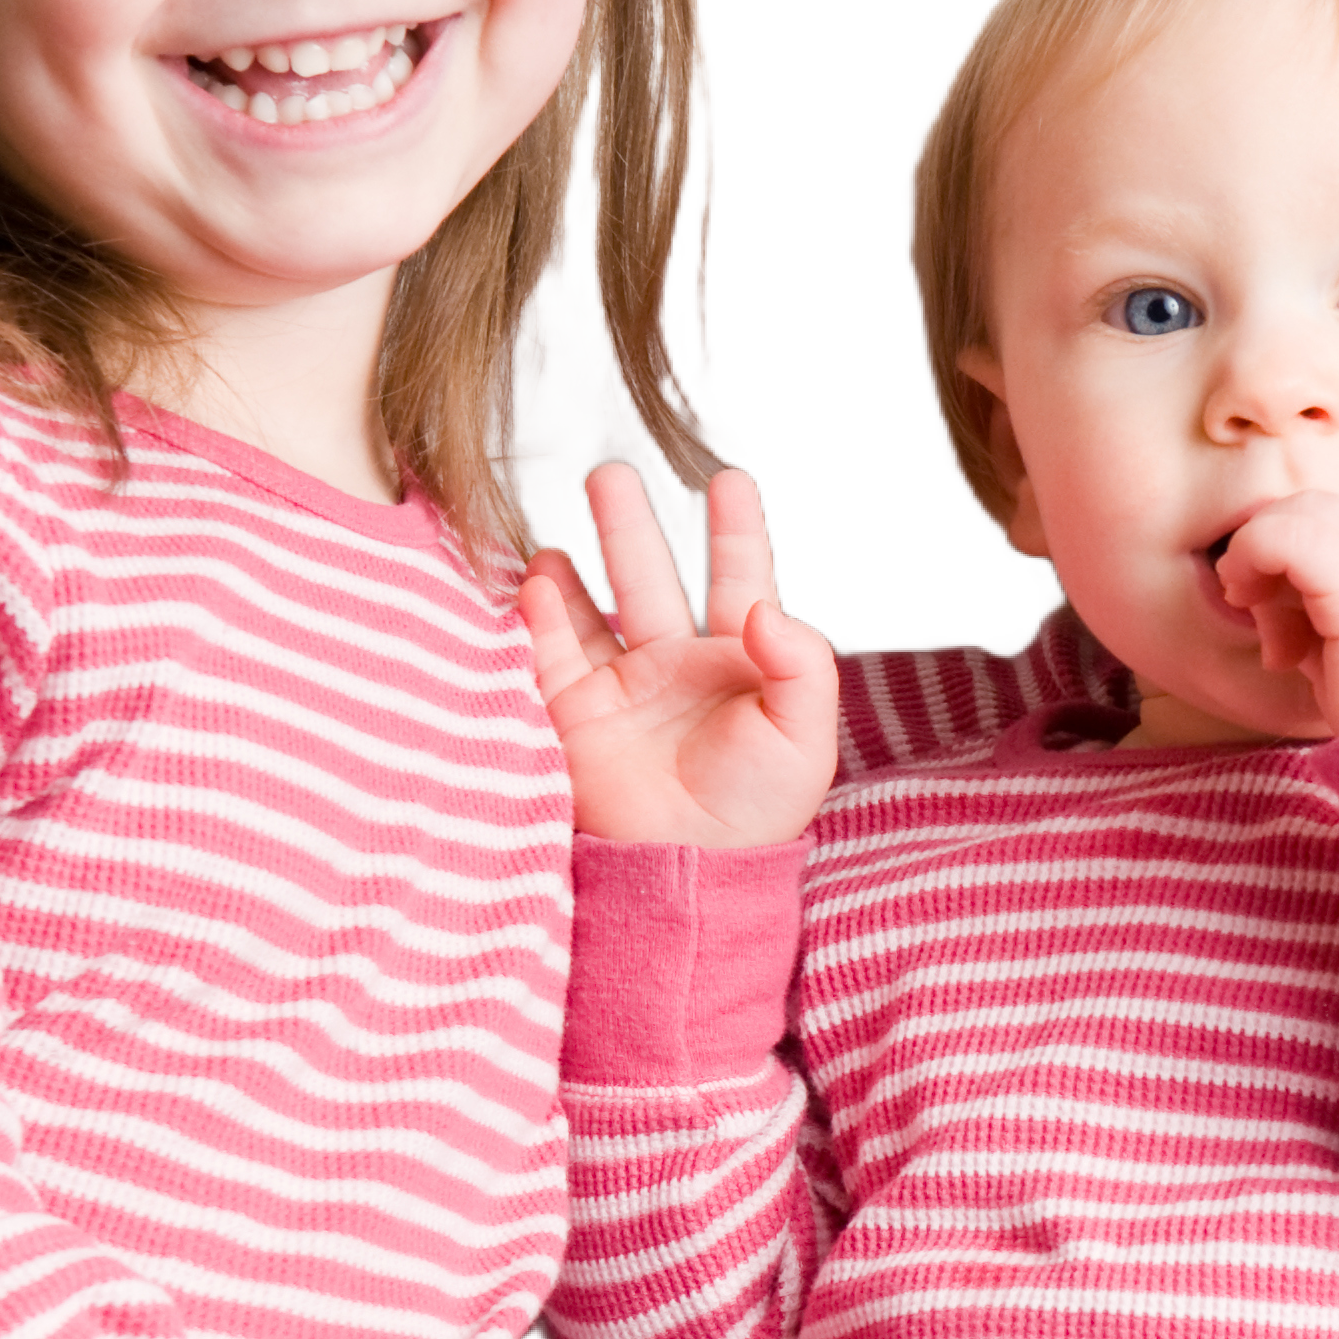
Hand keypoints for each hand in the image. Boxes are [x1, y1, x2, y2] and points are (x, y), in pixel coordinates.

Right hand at [521, 468, 837, 847]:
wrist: (692, 865)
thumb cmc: (758, 810)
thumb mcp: (804, 733)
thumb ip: (800, 662)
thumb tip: (764, 607)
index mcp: (736, 665)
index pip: (738, 581)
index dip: (736, 532)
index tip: (730, 480)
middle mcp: (674, 670)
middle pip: (647, 578)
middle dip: (627, 526)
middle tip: (607, 474)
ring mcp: (621, 692)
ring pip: (587, 613)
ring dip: (566, 576)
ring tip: (549, 547)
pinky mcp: (575, 718)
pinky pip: (548, 656)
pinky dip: (537, 619)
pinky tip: (534, 584)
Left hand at [1211, 491, 1338, 735]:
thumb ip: (1318, 621)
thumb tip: (1265, 597)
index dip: (1293, 565)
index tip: (1283, 636)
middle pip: (1318, 509)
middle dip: (1271, 553)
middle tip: (1256, 618)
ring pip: (1302, 512)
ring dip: (1259, 560)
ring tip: (1272, 639)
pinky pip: (1289, 536)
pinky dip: (1253, 556)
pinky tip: (1246, 602)